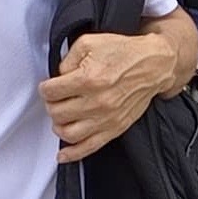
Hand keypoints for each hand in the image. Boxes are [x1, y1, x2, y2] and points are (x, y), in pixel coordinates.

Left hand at [41, 32, 172, 160]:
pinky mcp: (114, 129)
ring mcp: (106, 119)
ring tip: (60, 116)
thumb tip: (57, 76)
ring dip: (58, 126)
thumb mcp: (88, 43)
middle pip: (57, 113)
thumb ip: (67, 60)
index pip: (51, 92)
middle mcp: (97, 102)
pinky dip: (72, 154)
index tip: (48, 87)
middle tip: (54, 99)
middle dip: (51, 105)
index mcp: (89, 79)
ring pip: (68, 133)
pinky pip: (89, 148)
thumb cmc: (123, 53)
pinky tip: (62, 155)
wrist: (152, 66)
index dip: (45, 88)